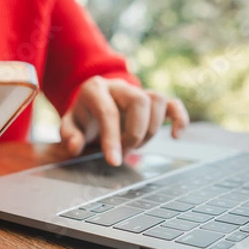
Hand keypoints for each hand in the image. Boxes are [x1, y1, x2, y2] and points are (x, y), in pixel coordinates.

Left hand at [60, 76, 188, 165]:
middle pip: (139, 101)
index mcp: (95, 89)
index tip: (114, 162)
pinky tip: (174, 135)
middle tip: (124, 152)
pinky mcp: (152, 101)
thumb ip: (69, 136)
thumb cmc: (83, 118)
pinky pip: (173, 103)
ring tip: (135, 145)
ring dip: (150, 130)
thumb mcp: (69, 127)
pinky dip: (178, 118)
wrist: (93, 107)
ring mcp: (138, 91)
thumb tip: (75, 146)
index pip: (108, 112)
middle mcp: (119, 86)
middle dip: (134, 133)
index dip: (112, 139)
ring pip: (157, 100)